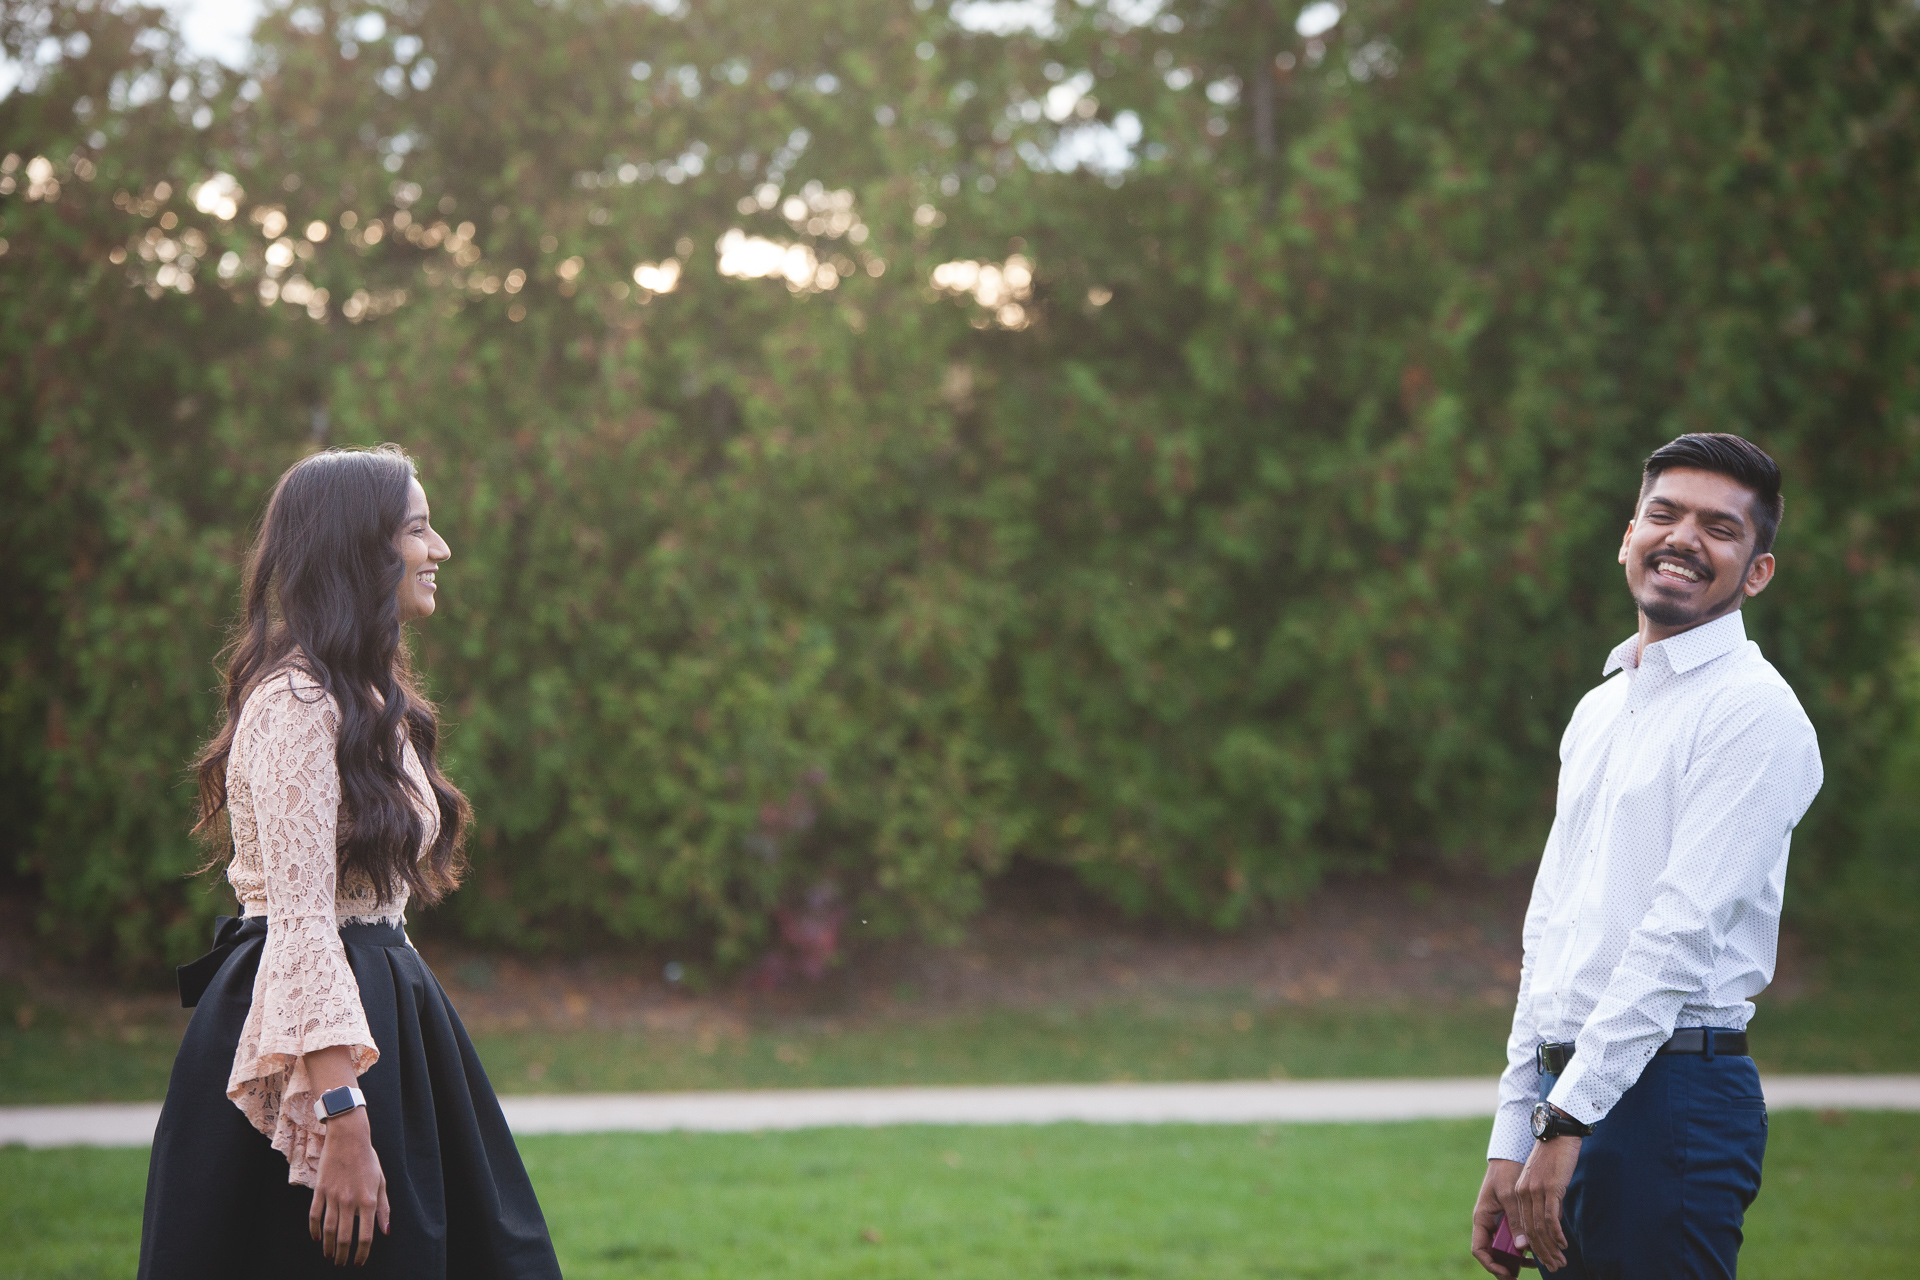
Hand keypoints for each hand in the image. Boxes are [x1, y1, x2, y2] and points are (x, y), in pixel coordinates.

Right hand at [309, 1108, 389, 1265]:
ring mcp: (333, 1196)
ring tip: (330, 1256)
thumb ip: (384, 1208)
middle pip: (345, 1237)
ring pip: (329, 1230)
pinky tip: (317, 1239)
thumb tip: (386, 1231)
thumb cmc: (368, 1160)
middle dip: (343, 1255)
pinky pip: (314, 1215)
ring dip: (329, 1247)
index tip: (358, 1262)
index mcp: (368, 1200)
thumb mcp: (381, 1182)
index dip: (362, 1253)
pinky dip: (314, 1230)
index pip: (366, 1235)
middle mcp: (351, 1201)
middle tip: (341, 1264)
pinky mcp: (320, 1190)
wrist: (349, 1138)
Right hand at [1471, 1159, 1523, 1277]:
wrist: (1510, 1156)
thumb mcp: (1509, 1196)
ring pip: (1504, 1248)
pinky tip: (1536, 1251)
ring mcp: (1498, 1222)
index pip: (1479, 1249)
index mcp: (1481, 1218)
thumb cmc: (1505, 1172)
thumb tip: (1522, 1246)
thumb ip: (1515, 1220)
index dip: (1491, 1264)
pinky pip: (1513, 1238)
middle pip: (1492, 1253)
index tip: (1507, 1272)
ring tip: (1534, 1265)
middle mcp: (1488, 1223)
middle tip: (1519, 1277)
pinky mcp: (1509, 1219)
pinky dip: (1523, 1247)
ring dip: (1516, 1259)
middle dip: (1505, 1266)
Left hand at [1511, 1135, 1580, 1272]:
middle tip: (1554, 1267)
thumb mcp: (1543, 1181)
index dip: (1532, 1246)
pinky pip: (1550, 1217)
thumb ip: (1543, 1201)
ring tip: (1560, 1262)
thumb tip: (1549, 1224)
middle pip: (1529, 1231)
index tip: (1543, 1259)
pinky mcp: (1549, 1187)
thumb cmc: (1553, 1158)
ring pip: (1539, 1228)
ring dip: (1550, 1248)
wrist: (1557, 1134)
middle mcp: (1523, 1193)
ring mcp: (1535, 1191)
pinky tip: (1563, 1245)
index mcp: (1519, 1192)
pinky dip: (1556, 1234)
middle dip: (1542, 1253)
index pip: (1523, 1226)